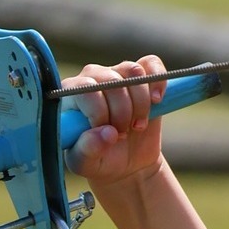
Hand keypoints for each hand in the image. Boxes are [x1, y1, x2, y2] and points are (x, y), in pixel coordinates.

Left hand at [63, 57, 168, 188]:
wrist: (126, 164)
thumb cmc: (99, 161)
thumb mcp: (86, 164)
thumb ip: (88, 150)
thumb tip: (107, 133)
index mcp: (70, 95)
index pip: (87, 90)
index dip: (102, 114)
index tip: (109, 134)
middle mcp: (91, 77)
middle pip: (112, 81)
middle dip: (123, 113)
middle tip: (123, 134)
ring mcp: (116, 73)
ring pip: (133, 73)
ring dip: (141, 104)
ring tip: (137, 125)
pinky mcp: (140, 76)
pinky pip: (152, 63)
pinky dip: (158, 81)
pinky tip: (157, 101)